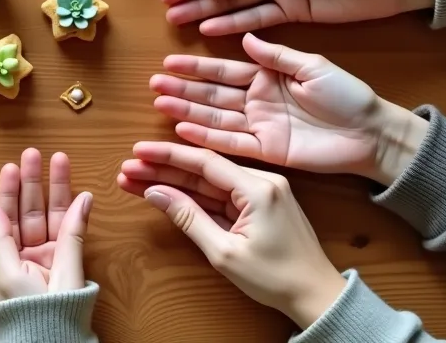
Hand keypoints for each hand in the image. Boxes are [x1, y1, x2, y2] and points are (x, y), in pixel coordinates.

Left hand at [0, 149, 91, 299]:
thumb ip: (3, 236)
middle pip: (30, 211)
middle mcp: (27, 255)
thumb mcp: (8, 273)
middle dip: (33, 182)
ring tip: (60, 161)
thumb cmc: (23, 313)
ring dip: (57, 189)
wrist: (50, 342)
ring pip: (52, 216)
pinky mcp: (70, 265)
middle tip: (34, 154)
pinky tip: (80, 193)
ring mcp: (50, 258)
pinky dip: (77, 214)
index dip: (8, 191)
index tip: (11, 166)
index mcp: (6, 257)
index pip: (6, 216)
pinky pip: (73, 234)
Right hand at [117, 142, 346, 328]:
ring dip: (174, 182)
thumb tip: (155, 193)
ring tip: (137, 180)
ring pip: (210, 182)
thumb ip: (188, 218)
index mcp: (259, 188)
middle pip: (203, 169)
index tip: (137, 151)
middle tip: (128, 168)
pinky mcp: (261, 205)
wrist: (317, 295)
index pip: (203, 162)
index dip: (167, 156)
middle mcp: (263, 182)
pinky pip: (222, 195)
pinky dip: (195, 196)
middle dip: (163, 169)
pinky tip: (167, 192)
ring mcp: (264, 192)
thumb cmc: (277, 278)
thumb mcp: (225, 252)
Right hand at [148, 34, 428, 185]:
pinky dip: (207, 137)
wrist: (373, 134)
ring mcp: (261, 126)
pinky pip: (231, 143)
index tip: (169, 61)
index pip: (224, 68)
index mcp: (269, 76)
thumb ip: (277, 56)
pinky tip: (184, 130)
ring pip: (215, 117)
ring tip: (160, 104)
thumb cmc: (349, 96)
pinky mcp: (267, 151)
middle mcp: (258, 100)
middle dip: (183, 88)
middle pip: (212, 93)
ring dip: (187, 111)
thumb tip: (246, 38)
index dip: (197, 65)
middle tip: (153, 84)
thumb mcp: (314, 67)